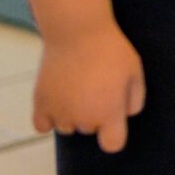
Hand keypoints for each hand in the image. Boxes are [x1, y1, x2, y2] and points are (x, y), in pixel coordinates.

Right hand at [33, 20, 144, 153]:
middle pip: (90, 130)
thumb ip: (135, 99)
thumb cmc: (111, 49)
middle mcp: (83, 118)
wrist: (77, 30)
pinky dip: (48, 118)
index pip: (112, 144)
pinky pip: (42, 126)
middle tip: (96, 86)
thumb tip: (125, 115)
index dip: (114, 133)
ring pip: (67, 127)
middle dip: (95, 113)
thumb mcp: (135, 71)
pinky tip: (57, 101)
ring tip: (77, 86)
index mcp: (108, 112)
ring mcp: (59, 112)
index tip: (113, 118)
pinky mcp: (39, 103)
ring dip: (72, 114)